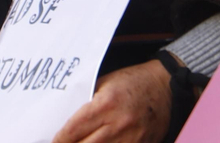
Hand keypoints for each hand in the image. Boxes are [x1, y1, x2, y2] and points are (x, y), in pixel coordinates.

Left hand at [52, 60, 171, 142]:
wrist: (165, 88)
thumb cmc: (133, 83)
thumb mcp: (105, 83)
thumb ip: (86, 101)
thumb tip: (64, 118)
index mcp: (106, 104)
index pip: (74, 129)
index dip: (59, 140)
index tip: (53, 141)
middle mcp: (118, 124)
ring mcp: (131, 140)